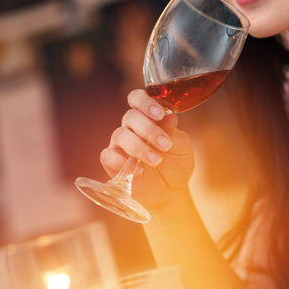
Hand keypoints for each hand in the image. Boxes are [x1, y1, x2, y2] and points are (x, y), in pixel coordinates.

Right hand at [101, 90, 194, 212]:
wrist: (170, 190)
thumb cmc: (176, 163)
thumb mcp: (181, 146)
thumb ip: (173, 132)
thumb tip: (170, 116)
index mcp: (148, 117)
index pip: (137, 98)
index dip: (145, 103)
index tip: (159, 114)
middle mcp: (131, 127)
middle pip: (130, 116)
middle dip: (149, 130)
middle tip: (165, 145)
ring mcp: (120, 144)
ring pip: (120, 135)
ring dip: (140, 147)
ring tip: (157, 160)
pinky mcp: (112, 162)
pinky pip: (108, 155)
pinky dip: (122, 162)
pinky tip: (139, 170)